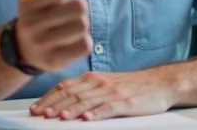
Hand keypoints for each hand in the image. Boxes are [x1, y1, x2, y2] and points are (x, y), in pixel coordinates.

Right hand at [15, 0, 91, 71]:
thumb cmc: (35, 13)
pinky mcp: (54, 62)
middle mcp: (33, 25)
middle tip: (72, 11)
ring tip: (71, 26)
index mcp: (29, 3)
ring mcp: (43, 44)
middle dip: (80, 7)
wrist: (21, 49)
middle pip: (78, 8)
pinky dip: (84, 41)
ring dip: (82, 24)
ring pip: (83, 26)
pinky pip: (84, 46)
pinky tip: (72, 40)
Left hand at [29, 71, 176, 121]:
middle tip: (40, 114)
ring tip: (58, 117)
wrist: (160, 83)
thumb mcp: (106, 83)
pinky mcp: (126, 102)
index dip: (49, 97)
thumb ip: (87, 89)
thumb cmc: (132, 85)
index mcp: (93, 77)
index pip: (65, 86)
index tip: (36, 108)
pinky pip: (108, 108)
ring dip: (71, 109)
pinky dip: (96, 113)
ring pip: (86, 101)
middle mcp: (100, 82)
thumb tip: (64, 101)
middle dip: (53, 105)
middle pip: (72, 94)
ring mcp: (113, 92)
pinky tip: (86, 119)